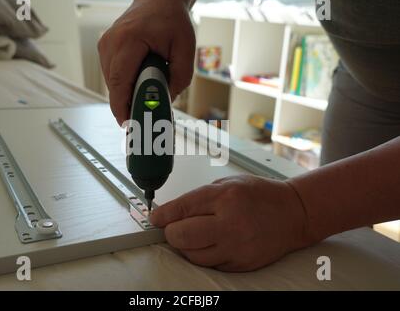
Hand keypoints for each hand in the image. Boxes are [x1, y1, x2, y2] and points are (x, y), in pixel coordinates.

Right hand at [98, 0, 195, 124]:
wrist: (158, 0)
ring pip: (112, 83)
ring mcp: (105, 46)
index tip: (128, 124)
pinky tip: (139, 84)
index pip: (120, 81)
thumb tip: (166, 101)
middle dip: (128, 104)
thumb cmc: (171, 20)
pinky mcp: (106, 51)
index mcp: (128, 40)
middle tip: (144, 118)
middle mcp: (111, 43)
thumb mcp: (185, 48)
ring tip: (146, 96)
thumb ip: (180, 78)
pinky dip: (125, 85)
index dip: (122, 107)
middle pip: (114, 86)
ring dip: (128, 94)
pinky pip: (113, 77)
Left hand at [150, 175, 310, 271]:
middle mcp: (230, 223)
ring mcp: (237, 247)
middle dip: (171, 232)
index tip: (155, 218)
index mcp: (225, 197)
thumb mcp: (228, 183)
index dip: (162, 215)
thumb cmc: (261, 195)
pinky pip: (210, 264)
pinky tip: (212, 243)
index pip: (182, 209)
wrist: (294, 213)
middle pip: (182, 236)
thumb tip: (171, 212)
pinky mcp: (242, 264)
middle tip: (174, 227)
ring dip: (186, 246)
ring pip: (193, 255)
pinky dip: (204, 255)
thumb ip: (198, 197)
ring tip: (195, 234)